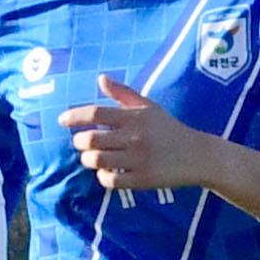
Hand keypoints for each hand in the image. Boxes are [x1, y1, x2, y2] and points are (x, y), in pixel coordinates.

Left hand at [61, 76, 221, 194]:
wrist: (198, 155)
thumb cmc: (169, 129)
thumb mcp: (149, 107)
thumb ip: (123, 94)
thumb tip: (100, 79)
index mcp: (135, 117)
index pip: (96, 113)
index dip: (74, 116)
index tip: (62, 121)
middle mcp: (135, 137)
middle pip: (91, 139)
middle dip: (80, 142)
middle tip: (82, 143)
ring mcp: (139, 160)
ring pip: (97, 160)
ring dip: (88, 160)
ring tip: (92, 158)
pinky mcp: (143, 180)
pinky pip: (110, 180)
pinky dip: (103, 177)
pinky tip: (107, 172)